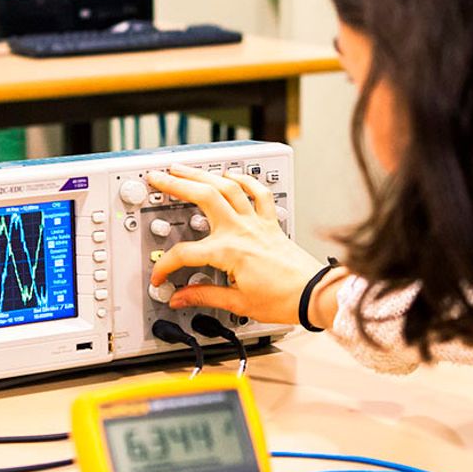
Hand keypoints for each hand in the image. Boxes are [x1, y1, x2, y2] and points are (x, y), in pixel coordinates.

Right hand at [147, 165, 333, 325]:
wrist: (314, 294)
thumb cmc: (283, 299)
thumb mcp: (238, 303)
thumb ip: (204, 296)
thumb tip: (179, 297)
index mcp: (229, 252)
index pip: (185, 254)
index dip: (165, 266)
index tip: (160, 276)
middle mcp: (241, 231)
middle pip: (204, 196)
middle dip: (177, 184)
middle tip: (158, 178)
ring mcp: (256, 223)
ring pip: (227, 187)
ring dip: (204, 174)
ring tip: (184, 168)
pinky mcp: (270, 222)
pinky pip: (258, 192)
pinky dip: (245, 180)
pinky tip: (231, 174)